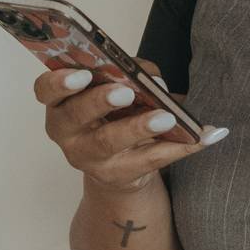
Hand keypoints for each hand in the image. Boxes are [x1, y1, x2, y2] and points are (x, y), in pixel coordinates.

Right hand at [35, 57, 223, 193]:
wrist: (121, 165)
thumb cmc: (115, 114)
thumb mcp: (117, 89)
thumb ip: (131, 75)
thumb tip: (154, 79)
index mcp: (61, 103)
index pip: (45, 91)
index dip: (59, 83)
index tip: (82, 74)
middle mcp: (68, 132)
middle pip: (76, 115)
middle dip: (100, 101)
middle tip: (126, 92)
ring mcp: (90, 158)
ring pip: (109, 142)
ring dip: (140, 127)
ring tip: (166, 116)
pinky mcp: (118, 176)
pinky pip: (149, 160)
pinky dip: (180, 147)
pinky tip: (205, 137)